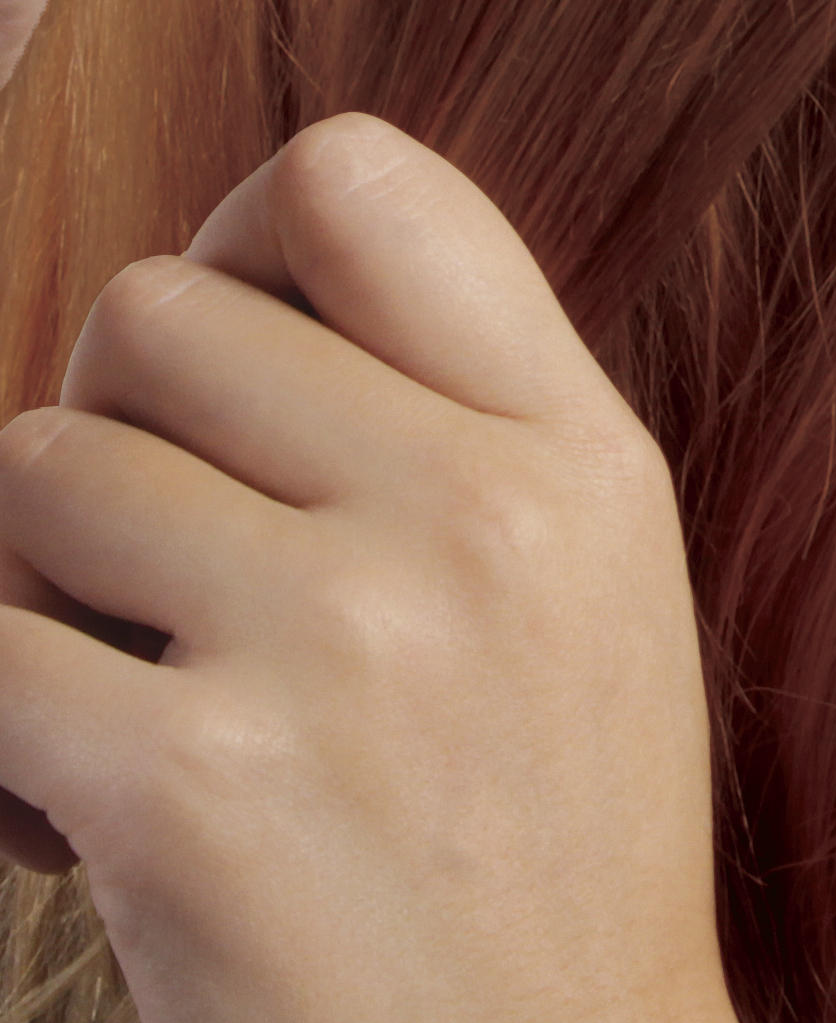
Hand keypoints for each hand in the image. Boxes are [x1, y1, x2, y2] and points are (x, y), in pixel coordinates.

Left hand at [0, 110, 750, 1022]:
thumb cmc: (547, 842)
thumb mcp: (592, 577)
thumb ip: (458, 405)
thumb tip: (231, 269)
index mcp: (575, 451)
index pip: (358, 180)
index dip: (240, 233)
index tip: (228, 359)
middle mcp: (470, 515)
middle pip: (154, 311)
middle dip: (110, 422)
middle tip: (147, 556)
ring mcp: (335, 644)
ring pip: (38, 469)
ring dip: (35, 586)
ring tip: (124, 701)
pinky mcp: (189, 793)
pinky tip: (68, 821)